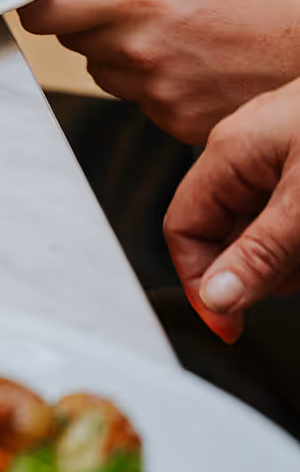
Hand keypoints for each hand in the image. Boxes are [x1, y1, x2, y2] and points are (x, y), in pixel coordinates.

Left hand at [19, 0, 299, 143]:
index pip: (42, 12)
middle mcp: (140, 51)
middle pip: (72, 41)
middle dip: (93, 17)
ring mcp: (161, 94)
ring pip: (106, 71)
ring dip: (125, 50)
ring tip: (185, 26)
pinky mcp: (182, 125)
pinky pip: (143, 101)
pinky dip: (159, 81)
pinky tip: (202, 57)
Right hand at [164, 77, 299, 340]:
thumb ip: (259, 254)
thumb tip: (214, 298)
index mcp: (229, 152)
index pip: (183, 227)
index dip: (202, 281)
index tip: (232, 322)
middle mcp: (246, 148)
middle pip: (228, 231)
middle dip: (265, 265)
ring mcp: (279, 151)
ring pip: (266, 226)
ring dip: (294, 252)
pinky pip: (293, 211)